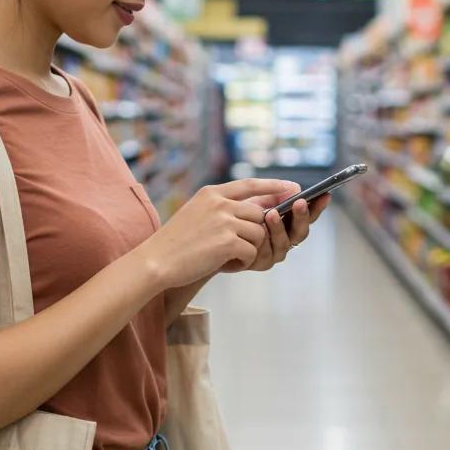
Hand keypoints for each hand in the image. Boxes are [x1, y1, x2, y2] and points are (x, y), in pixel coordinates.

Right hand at [133, 179, 294, 289]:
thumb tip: (256, 210)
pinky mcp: (226, 241)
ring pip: (258, 233)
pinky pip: (251, 251)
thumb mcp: (196, 213)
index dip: (273, 186)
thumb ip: (221, 208)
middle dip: (257, 232)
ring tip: (230, 257)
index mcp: (212, 193)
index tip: (293, 187)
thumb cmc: (175, 242)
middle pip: (260, 213)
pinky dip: (243, 260)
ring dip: (250, 248)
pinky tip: (226, 264)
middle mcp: (219, 203)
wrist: (155, 261)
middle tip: (243, 247)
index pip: (250, 184)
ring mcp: (224, 221)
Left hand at [226, 190, 331, 273]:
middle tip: (299, 202)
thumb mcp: (252, 201)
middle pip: (301, 231)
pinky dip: (264, 242)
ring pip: (285, 243)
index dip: (317, 206)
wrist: (209, 237)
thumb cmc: (232, 216)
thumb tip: (294, 187)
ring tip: (272, 213)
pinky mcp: (259, 262)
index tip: (325, 194)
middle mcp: (284, 239)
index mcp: (287, 222)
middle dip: (301, 217)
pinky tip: (258, 231)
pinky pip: (267, 254)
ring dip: (279, 228)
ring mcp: (273, 252)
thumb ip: (272, 195)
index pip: (307, 215)